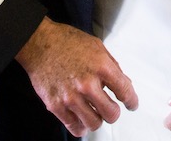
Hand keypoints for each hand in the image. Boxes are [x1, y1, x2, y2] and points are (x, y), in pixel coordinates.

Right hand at [16, 18, 138, 136]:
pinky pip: (74, 127)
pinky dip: (81, 127)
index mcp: (100, 66)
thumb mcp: (96, 46)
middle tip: (111, 109)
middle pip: (111, 114)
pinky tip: (82, 119)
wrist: (38, 43)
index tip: (132, 104)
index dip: (132, 101)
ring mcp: (71, 97)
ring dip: (97, 119)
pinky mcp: (56, 105)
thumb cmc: (65, 42)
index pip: (125, 91)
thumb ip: (112, 66)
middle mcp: (87, 83)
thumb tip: (124, 82)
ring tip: (94, 112)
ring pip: (94, 123)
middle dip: (114, 113)